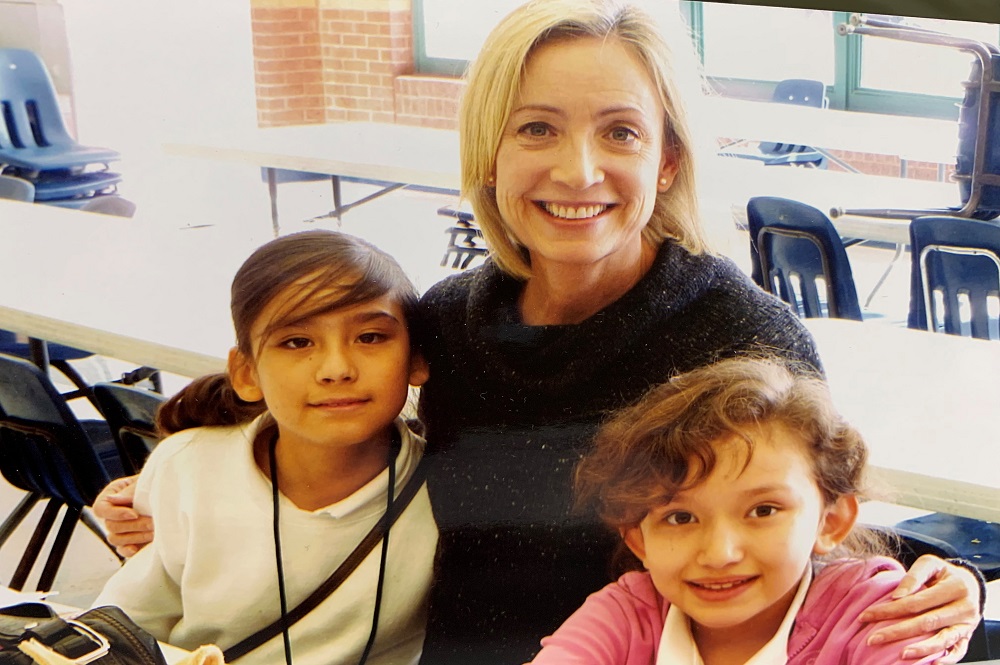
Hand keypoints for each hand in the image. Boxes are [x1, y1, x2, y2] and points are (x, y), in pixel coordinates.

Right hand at [92, 475, 153, 557]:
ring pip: (115, 539)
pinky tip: (139, 548)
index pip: (100, 508)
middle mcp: (113, 513)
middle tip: (153, 522)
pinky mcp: (130, 541)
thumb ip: (131, 490)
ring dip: (136, 537)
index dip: (115, 514)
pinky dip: (129, 551)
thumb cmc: (156, 483)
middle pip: (110, 526)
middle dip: (134, 525)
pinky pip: (122, 550)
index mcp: (112, 495)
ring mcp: (120, 528)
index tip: (134, 514)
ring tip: (155, 531)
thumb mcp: (145, 482)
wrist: (171, 493)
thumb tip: (113, 499)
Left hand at [860, 555, 980, 663]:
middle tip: (873, 639)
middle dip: (897, 632)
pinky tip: (932, 664)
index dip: (892, 609)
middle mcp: (964, 608)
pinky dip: (947, 660)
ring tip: (900, 655)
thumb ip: (914, 576)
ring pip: (942, 640)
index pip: (917, 602)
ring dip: (920, 650)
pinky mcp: (967, 636)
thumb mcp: (930, 564)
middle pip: (927, 623)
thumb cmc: (943, 573)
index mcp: (956, 587)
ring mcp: (967, 625)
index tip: (867, 615)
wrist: (970, 583)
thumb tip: (897, 596)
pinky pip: (958, 651)